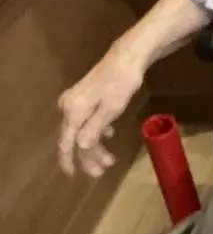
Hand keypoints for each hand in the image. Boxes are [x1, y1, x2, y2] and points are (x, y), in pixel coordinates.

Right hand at [58, 44, 145, 178]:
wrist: (126, 57)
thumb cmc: (121, 83)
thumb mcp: (111, 108)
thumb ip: (94, 128)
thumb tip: (80, 147)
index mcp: (73, 110)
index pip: (66, 142)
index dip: (68, 160)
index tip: (72, 175)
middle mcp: (69, 106)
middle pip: (74, 138)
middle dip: (87, 156)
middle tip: (101, 171)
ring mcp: (75, 101)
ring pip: (81, 130)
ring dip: (94, 145)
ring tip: (109, 159)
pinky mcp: (84, 98)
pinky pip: (86, 120)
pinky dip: (96, 131)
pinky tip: (108, 133)